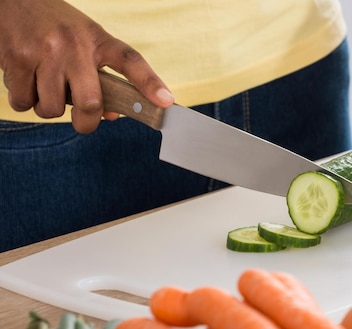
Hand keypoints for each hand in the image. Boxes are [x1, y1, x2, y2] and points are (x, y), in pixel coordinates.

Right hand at [0, 0, 173, 132]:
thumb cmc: (56, 26)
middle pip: (90, 103)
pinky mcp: (16, 60)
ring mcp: (44, 52)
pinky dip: (24, 100)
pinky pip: (23, 102)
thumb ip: (102, 76)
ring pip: (53, 108)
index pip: (130, 61)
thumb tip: (111, 116)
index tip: (166, 102)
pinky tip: (25, 80)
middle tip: (84, 121)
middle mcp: (74, 45)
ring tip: (46, 87)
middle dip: (86, 122)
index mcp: (97, 39)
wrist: (13, 0)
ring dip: (49, 108)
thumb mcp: (86, 41)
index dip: (150, 83)